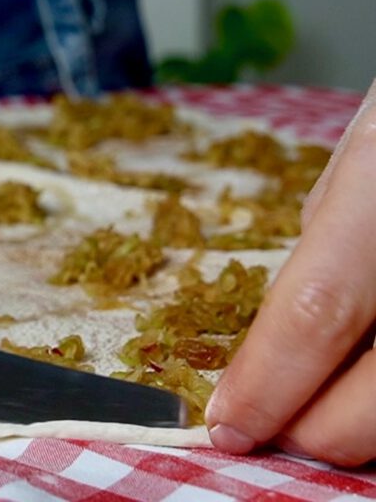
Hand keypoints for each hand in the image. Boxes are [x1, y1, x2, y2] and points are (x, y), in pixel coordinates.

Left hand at [206, 81, 375, 464]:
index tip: (226, 423)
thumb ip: (327, 243)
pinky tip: (368, 378)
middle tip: (271, 421)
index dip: (266, 381)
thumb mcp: (361, 158)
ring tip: (324, 399)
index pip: (315, 312)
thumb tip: (287, 328)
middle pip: (375, 397)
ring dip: (361, 425)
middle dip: (310, 429)